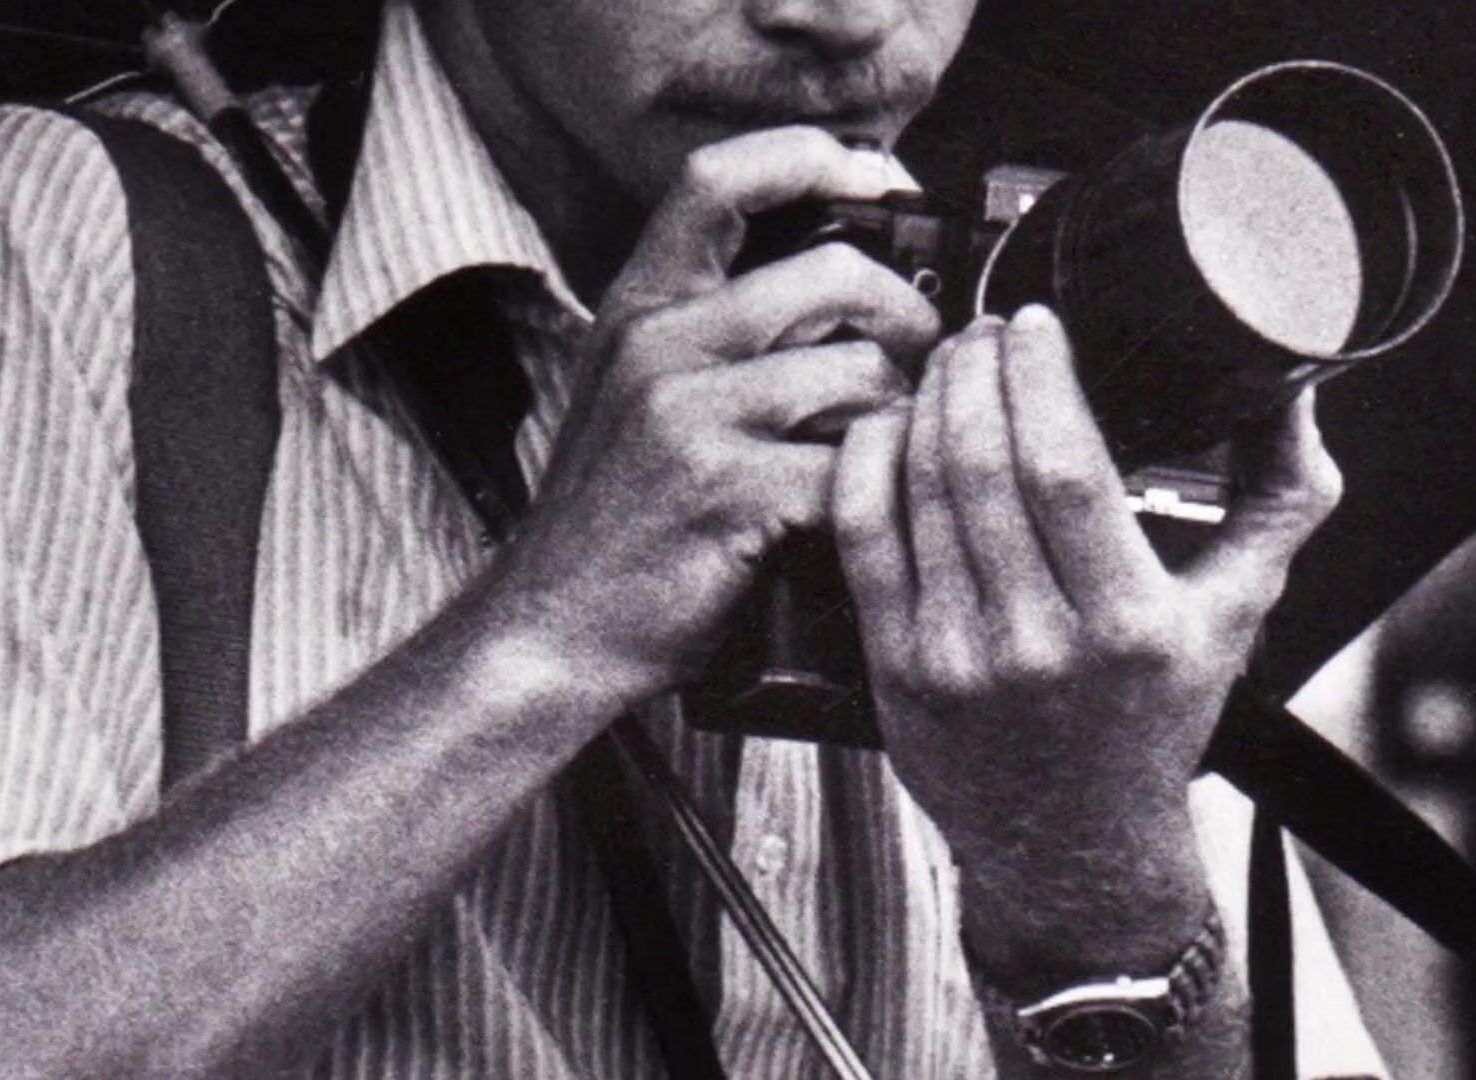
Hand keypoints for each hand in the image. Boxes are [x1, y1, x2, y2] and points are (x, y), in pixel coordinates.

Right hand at [482, 127, 940, 705]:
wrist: (553, 628)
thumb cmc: (614, 519)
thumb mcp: (633, 394)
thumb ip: (709, 332)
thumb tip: (836, 282)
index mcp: (640, 308)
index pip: (717, 181)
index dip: (807, 158)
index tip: (874, 177)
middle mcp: (658, 345)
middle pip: (828, 273)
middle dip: (903, 314)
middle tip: (923, 354)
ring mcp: (690, 416)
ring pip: (856, 370)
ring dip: (897, 411)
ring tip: (890, 446)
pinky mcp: (728, 493)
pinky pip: (850, 461)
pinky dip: (877, 483)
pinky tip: (863, 506)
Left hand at [832, 306, 1340, 963]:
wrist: (1073, 844)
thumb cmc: (1155, 719)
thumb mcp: (1240, 613)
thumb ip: (1281, 498)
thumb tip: (1296, 391)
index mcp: (1128, 622)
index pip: (1063, 466)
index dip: (1037, 376)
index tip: (1034, 323)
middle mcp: (1036, 643)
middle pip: (978, 464)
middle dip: (973, 370)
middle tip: (982, 331)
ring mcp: (954, 658)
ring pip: (916, 490)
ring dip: (925, 403)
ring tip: (947, 365)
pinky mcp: (894, 668)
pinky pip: (860, 536)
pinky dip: (867, 463)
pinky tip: (888, 426)